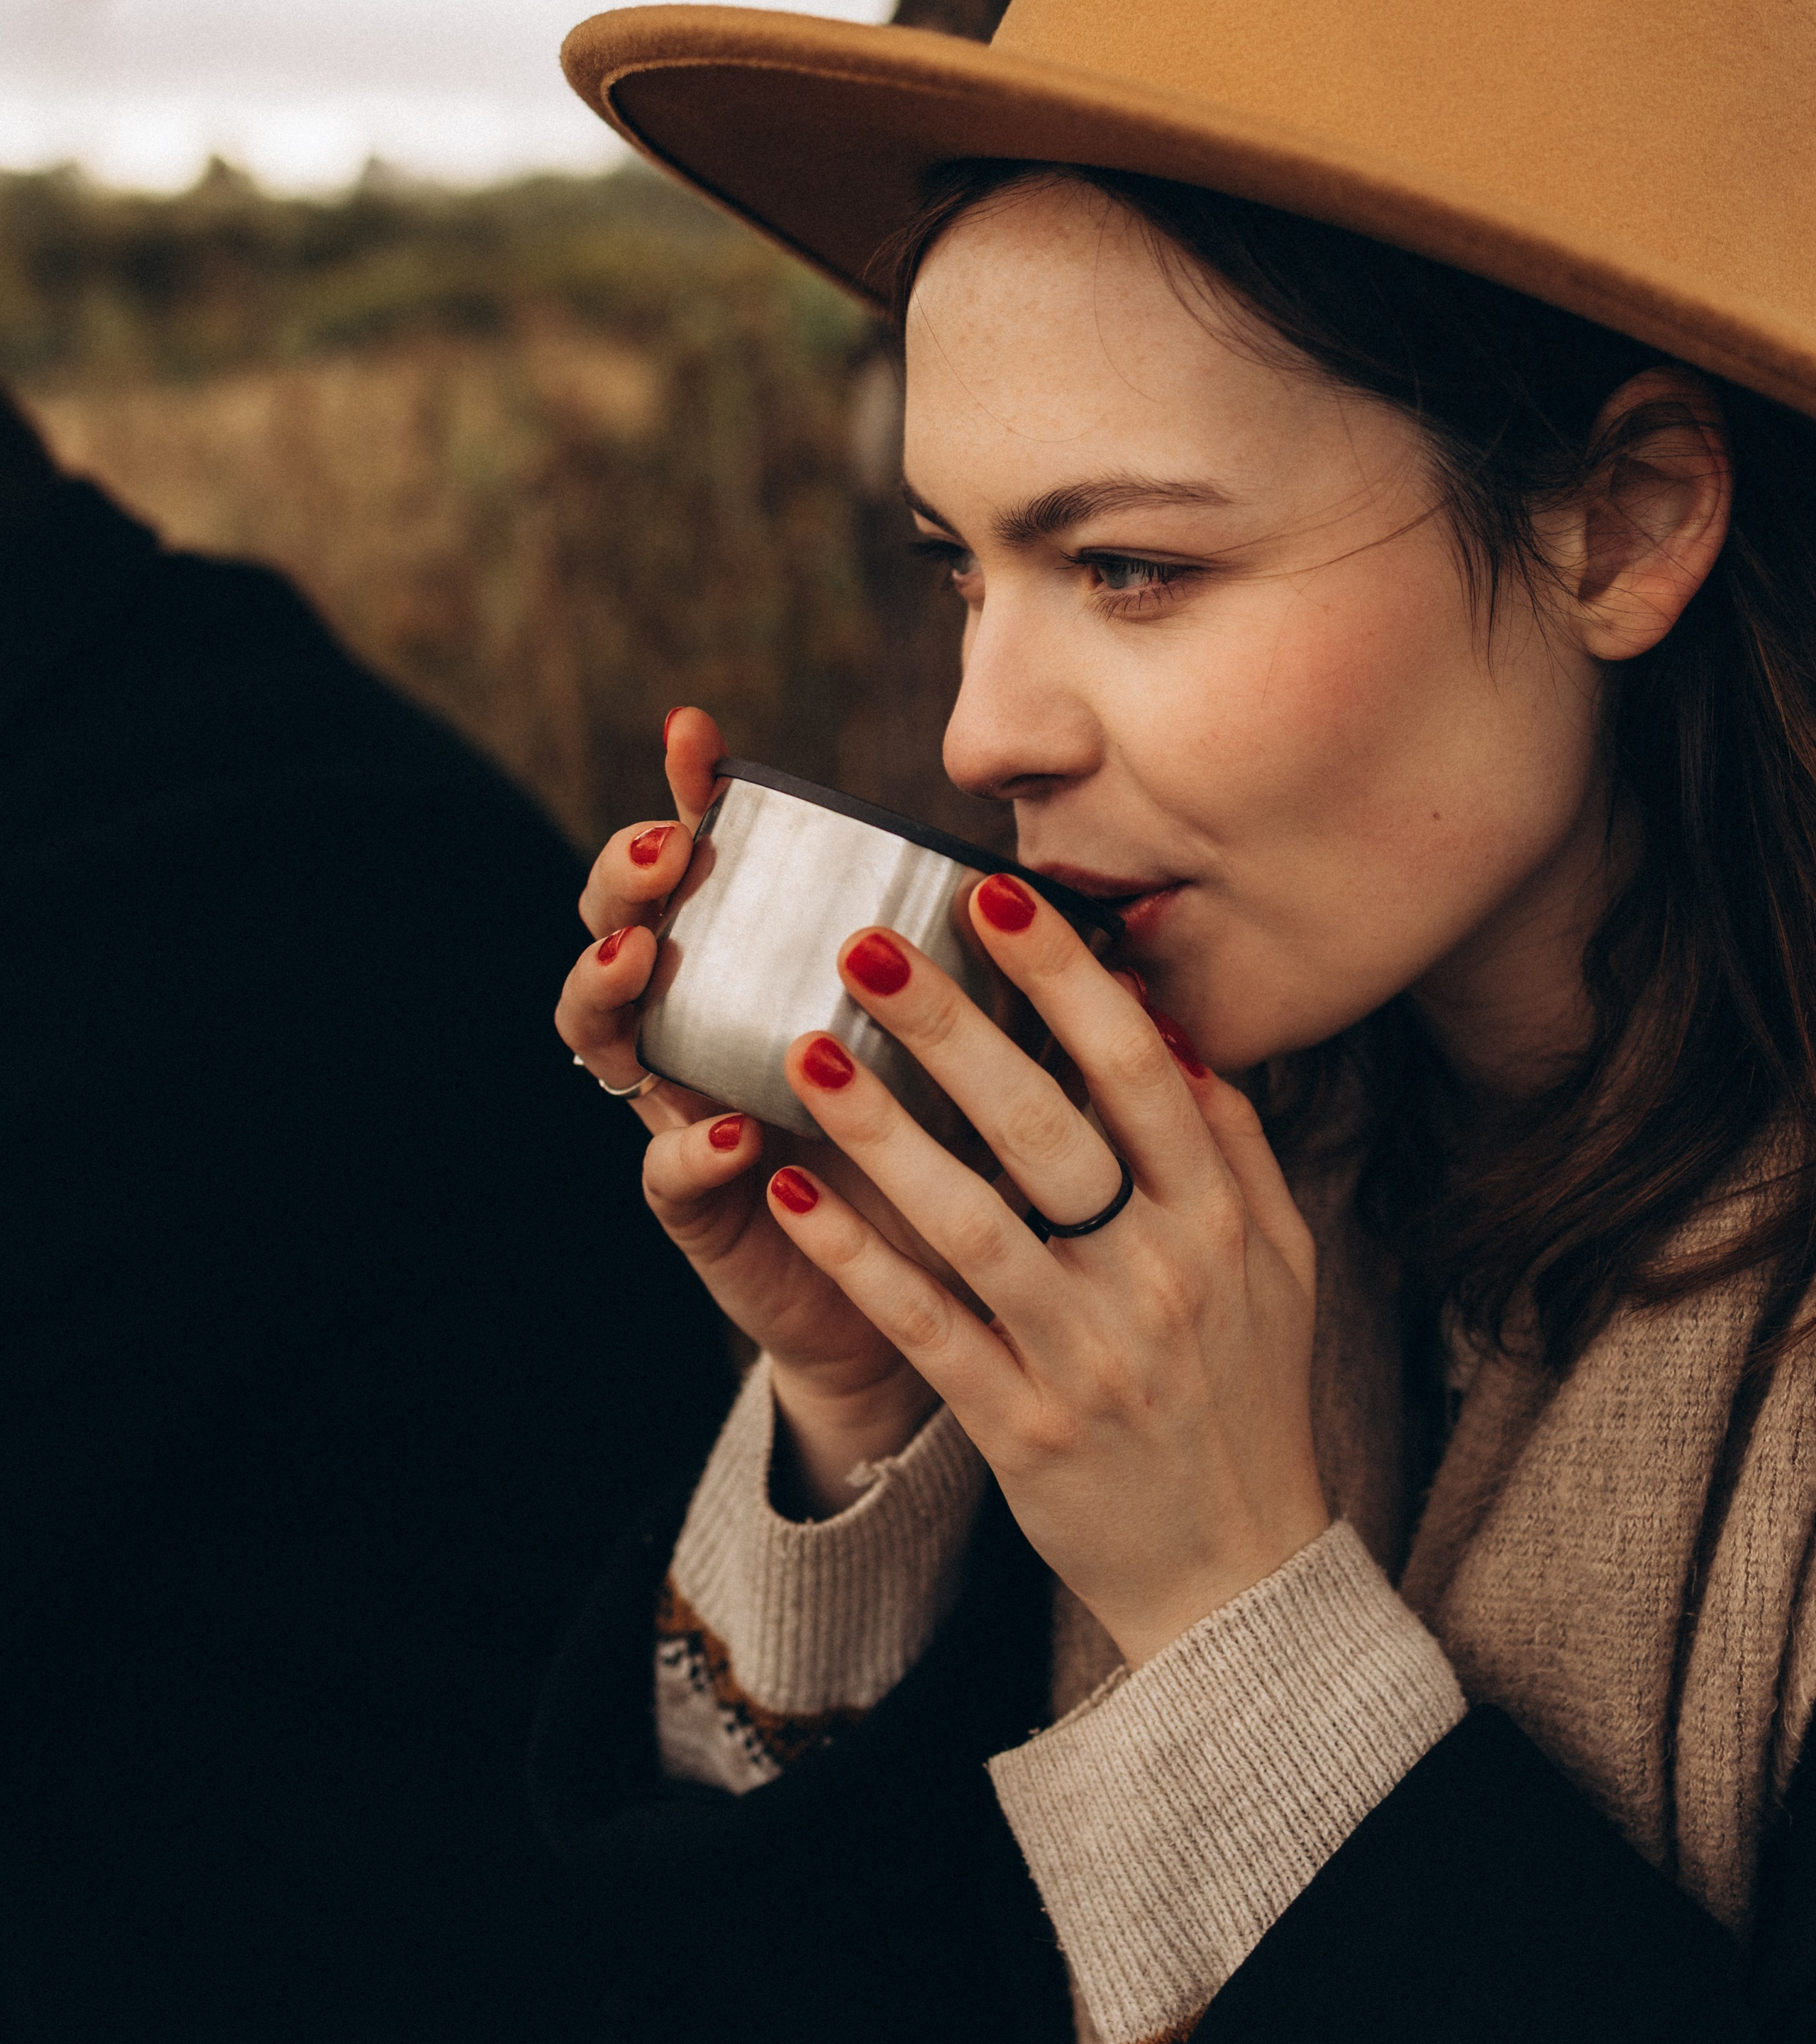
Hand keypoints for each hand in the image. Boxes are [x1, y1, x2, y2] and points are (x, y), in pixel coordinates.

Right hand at [555, 709, 938, 1505]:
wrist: (945, 1313)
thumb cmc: (966, 1160)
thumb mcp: (986, 1054)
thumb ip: (1008, 978)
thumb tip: (1100, 903)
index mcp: (766, 970)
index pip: (710, 861)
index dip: (686, 792)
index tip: (694, 730)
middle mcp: (705, 1029)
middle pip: (619, 926)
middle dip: (624, 877)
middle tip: (668, 847)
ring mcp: (685, 1112)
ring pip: (600, 1036)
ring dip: (610, 987)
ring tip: (642, 959)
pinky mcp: (701, 1211)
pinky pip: (664, 1171)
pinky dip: (688, 1147)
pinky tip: (731, 1132)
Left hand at [757, 875, 1326, 1663]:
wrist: (1238, 1580)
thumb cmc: (1248, 1399)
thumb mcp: (1280, 1266)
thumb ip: (1233, 1147)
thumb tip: (1175, 1032)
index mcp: (1220, 1223)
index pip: (1138, 1071)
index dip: (1065, 977)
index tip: (995, 894)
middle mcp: (1160, 1278)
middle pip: (1046, 1127)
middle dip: (952, 1027)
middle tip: (863, 946)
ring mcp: (1089, 1356)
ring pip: (974, 1221)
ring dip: (883, 1131)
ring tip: (801, 1051)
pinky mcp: (1023, 1429)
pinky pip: (928, 1326)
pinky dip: (859, 1258)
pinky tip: (793, 1191)